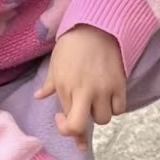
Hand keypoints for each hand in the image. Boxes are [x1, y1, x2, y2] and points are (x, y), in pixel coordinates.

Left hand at [35, 26, 126, 150]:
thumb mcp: (55, 65)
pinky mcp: (120, 85)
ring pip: (104, 119)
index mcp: (67, 88)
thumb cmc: (71, 46)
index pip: (67, 122)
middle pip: (83, 125)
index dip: (64, 128)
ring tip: (94, 104)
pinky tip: (108, 100)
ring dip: (98, 115)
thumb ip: (48, 85)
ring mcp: (104, 89)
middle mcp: (86, 92)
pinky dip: (114, 108)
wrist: (96, 28)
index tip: (61, 120)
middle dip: (80, 132)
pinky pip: (120, 109)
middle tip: (79, 124)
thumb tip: (39, 96)